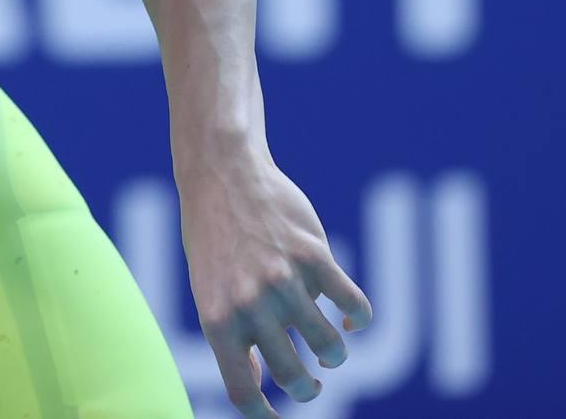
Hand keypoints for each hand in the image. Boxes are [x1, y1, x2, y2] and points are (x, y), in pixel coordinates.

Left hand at [177, 145, 371, 415]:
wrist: (222, 174)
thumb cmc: (212, 237)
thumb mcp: (207, 290)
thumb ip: (230, 336)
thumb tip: (256, 382)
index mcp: (217, 320)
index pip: (243, 392)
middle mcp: (250, 304)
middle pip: (294, 377)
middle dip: (308, 388)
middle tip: (311, 381)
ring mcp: (284, 279)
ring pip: (329, 345)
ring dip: (334, 354)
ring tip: (329, 350)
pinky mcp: (313, 256)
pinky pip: (352, 303)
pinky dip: (358, 318)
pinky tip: (351, 318)